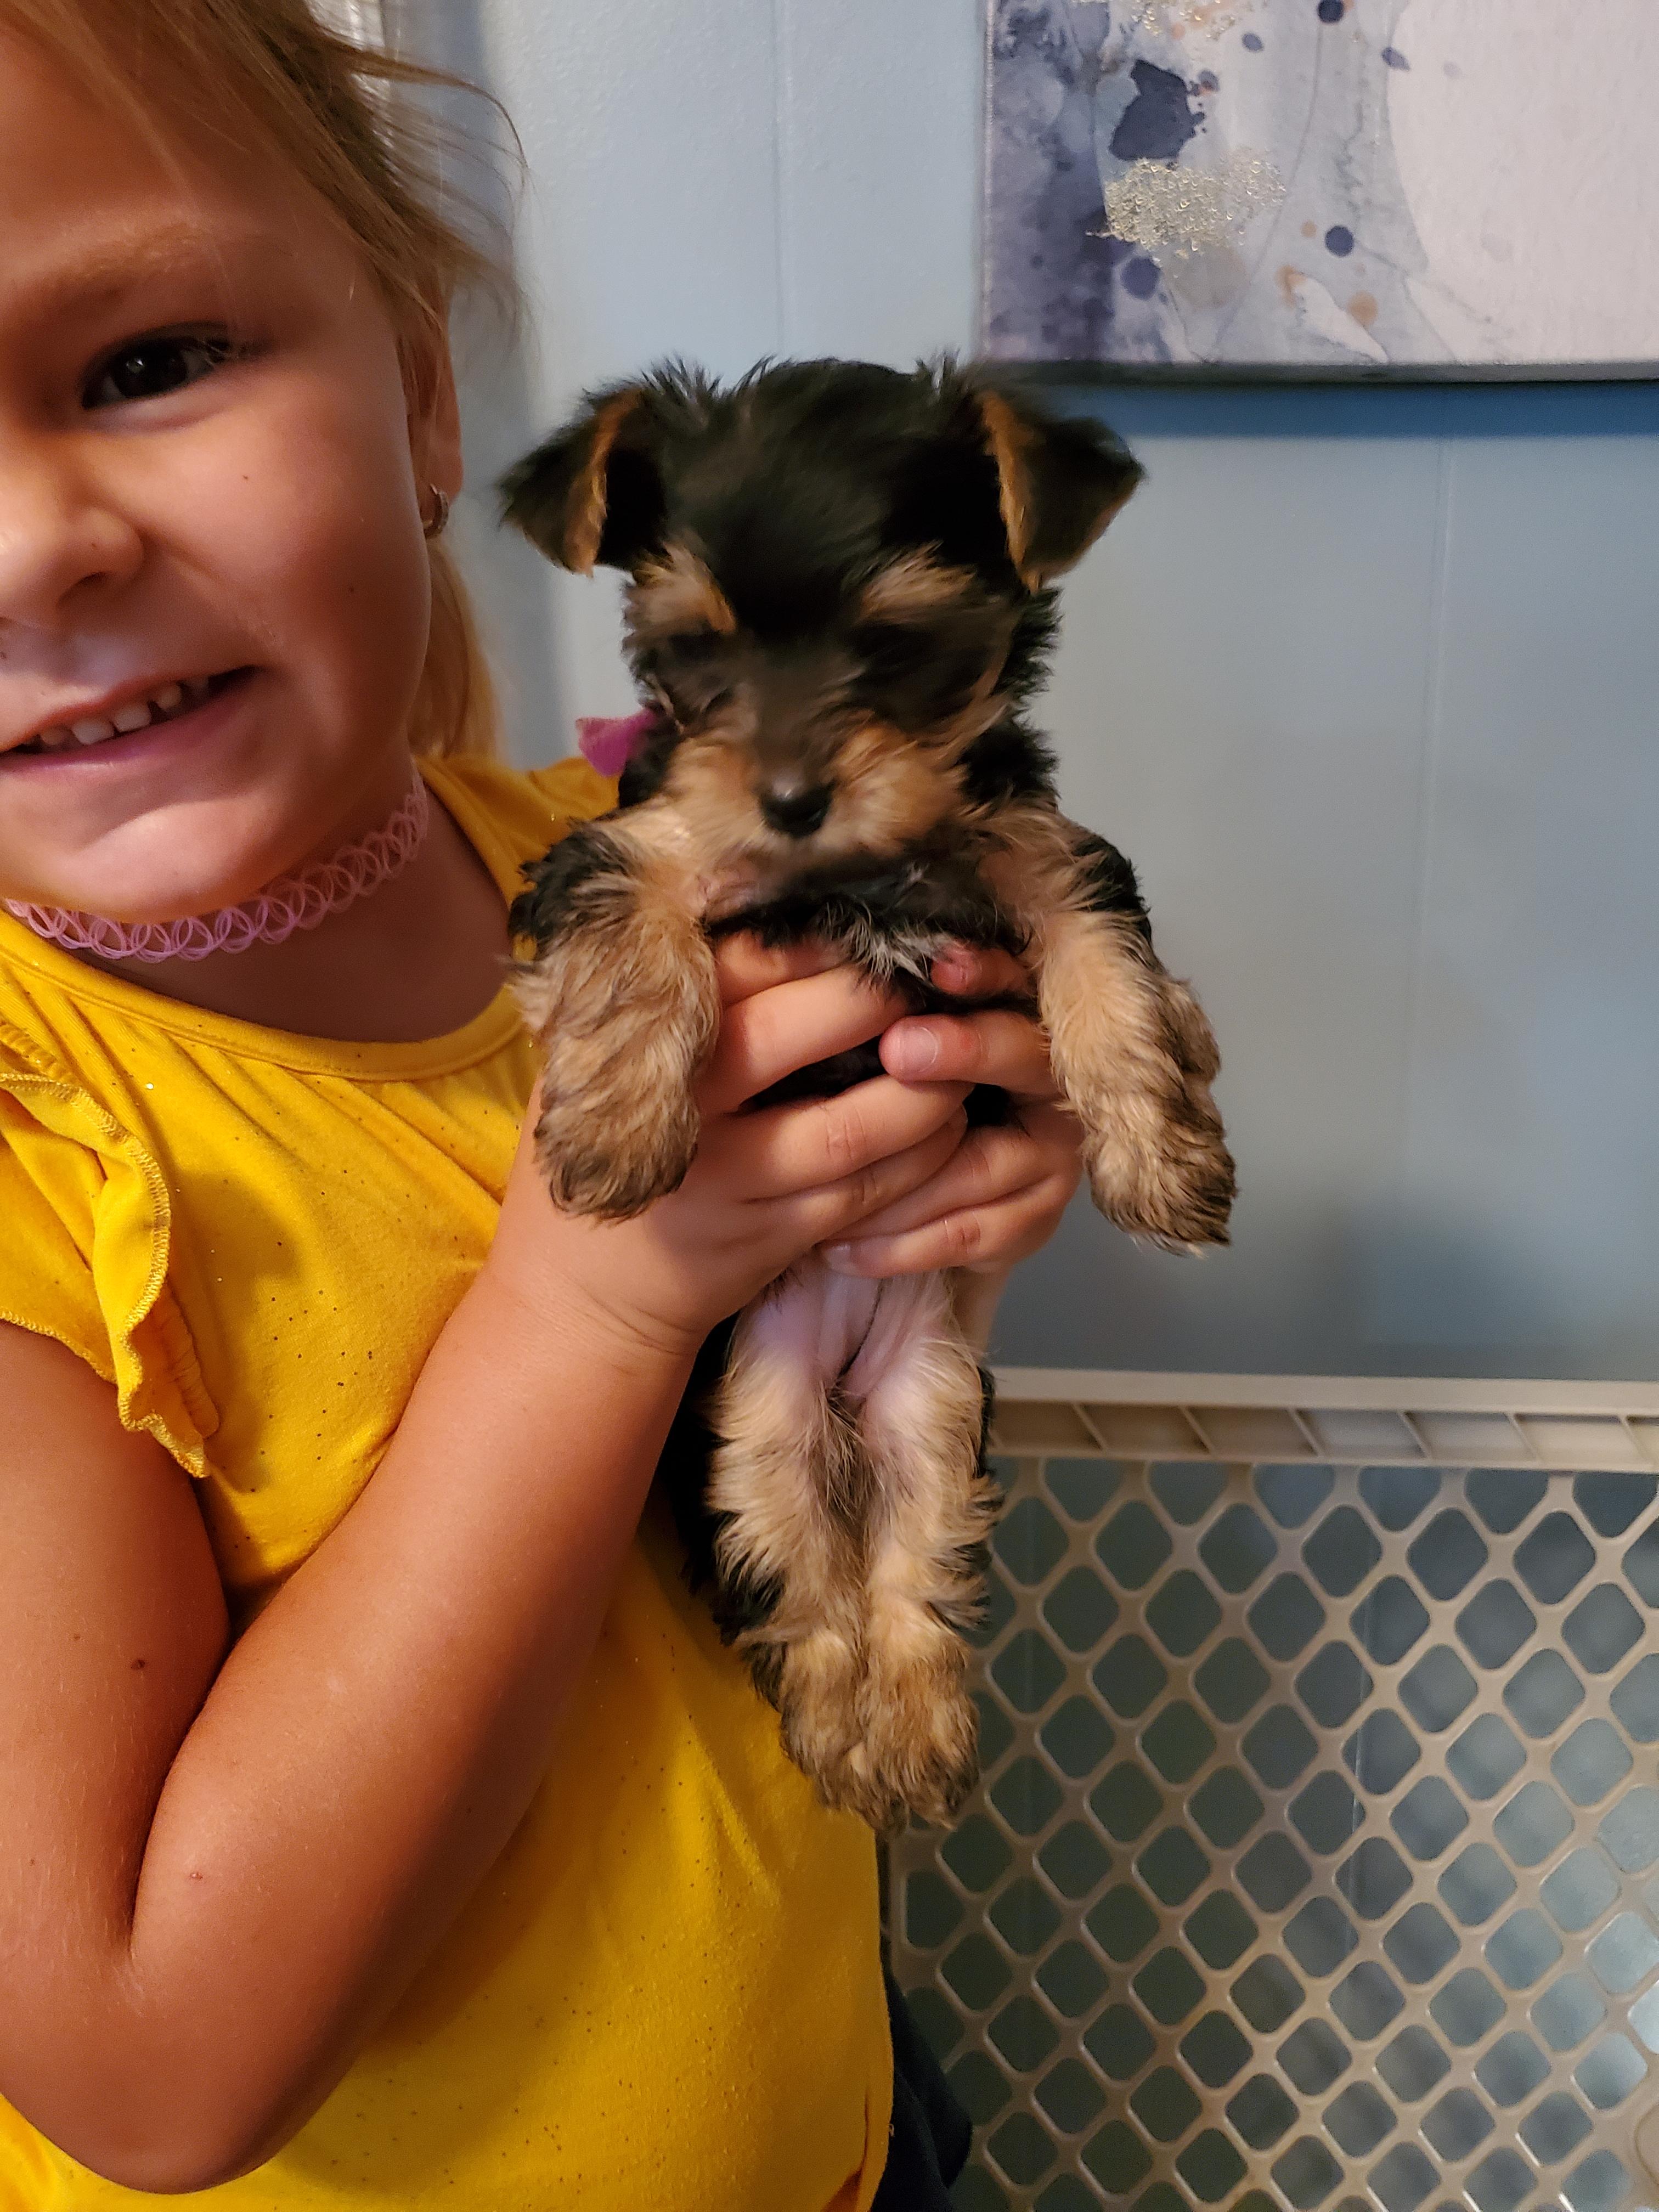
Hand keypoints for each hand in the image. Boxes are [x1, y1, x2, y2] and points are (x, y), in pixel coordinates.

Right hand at [485, 937, 971, 1358]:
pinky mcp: (773, 1239)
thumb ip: (675, 998)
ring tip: (955, 1055)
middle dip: (878, 999)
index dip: (819, 940)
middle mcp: (684, 1112)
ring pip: (856, 1128)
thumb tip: (774, 907)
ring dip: (923, 1088)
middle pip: (800, 1035)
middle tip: (928, 977)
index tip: (872, 921)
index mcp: (645, 1045)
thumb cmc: (607, 1145)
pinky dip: (921, 1155)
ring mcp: (732, 1183)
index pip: (742, 965)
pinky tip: (942, 1124)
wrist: (583, 1295)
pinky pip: (869, 1191)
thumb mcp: (604, 1062)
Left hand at [821, 943, 1080, 1278]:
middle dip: (961, 1052)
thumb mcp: (882, 1044)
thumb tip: (823, 963)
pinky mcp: (1035, 1221)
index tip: (940, 968)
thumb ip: (878, 1009)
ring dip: (900, 1177)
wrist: (921, 1201)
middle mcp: (1049, 1083)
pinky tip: (840, 1244)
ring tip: (827, 1171)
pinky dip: (900, 1243)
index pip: (1014, 983)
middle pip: (1024, 1057)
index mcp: (1018, 1019)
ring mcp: (1050, 1156)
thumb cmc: (890, 1099)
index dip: (984, 973)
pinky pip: (967, 1234)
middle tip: (898, 1049)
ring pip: (979, 1166)